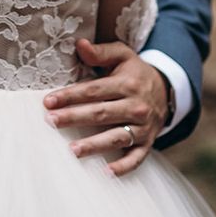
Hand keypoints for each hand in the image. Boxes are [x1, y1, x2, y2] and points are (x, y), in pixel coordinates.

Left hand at [43, 38, 168, 175]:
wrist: (166, 90)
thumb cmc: (134, 71)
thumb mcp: (122, 55)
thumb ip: (100, 51)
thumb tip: (79, 44)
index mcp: (127, 84)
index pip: (94, 90)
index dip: (71, 96)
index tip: (49, 101)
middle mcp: (136, 106)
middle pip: (102, 113)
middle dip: (75, 118)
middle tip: (51, 121)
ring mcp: (143, 127)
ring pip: (117, 137)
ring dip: (95, 145)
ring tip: (73, 150)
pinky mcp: (148, 142)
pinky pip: (137, 157)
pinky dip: (124, 166)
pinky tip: (106, 172)